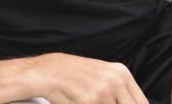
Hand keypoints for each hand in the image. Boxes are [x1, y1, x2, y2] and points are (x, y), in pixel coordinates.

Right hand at [31, 53, 148, 103]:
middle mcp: (115, 81)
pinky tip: (81, 102)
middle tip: (101, 103)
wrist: (50, 71)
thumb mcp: (103, 76)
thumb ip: (121, 92)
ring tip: (89, 100)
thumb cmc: (76, 75)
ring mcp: (102, 92)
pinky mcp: (89, 102)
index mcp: (122, 73)